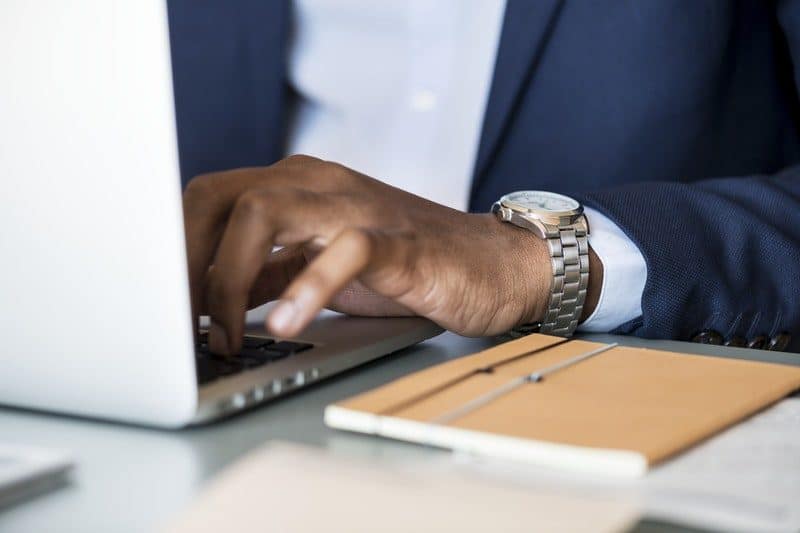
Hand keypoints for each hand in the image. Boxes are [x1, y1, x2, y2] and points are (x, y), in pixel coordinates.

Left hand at [182, 155, 601, 354]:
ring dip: (227, 277)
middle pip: (218, 198)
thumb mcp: (316, 269)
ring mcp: (356, 207)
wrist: (488, 266)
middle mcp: (317, 183)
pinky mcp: (397, 241)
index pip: (205, 201)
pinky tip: (284, 324)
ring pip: (264, 212)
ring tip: (223, 336)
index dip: (170, 251)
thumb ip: (264, 273)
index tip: (157, 307)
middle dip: (184, 263)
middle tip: (177, 325)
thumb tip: (200, 303)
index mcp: (293, 186)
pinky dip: (306, 288)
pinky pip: (342, 251)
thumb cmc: (403, 269)